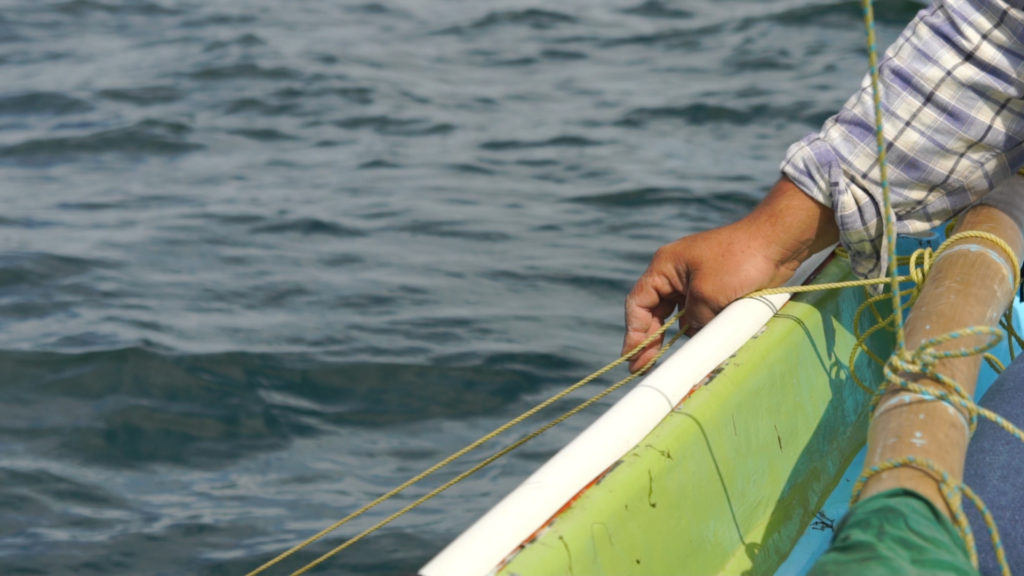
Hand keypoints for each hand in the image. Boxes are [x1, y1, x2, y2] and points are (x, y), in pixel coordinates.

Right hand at [622, 177, 838, 372]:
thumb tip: (691, 337)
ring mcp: (696, 279)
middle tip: (643, 367)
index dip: (634, 333)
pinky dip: (695, 329)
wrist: (778, 241)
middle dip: (650, 338)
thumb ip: (692, 321)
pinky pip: (697, 312)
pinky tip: (695, 346)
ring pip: (676, 314)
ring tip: (666, 361)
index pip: (639, 303)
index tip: (633, 359)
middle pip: (654, 310)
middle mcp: (676, 272)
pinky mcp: (716, 286)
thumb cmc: (739, 263)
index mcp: (665, 266)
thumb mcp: (707, 298)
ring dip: (673, 335)